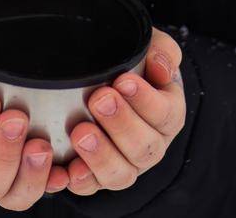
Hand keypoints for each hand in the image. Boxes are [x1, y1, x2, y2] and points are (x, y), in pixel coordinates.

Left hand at [64, 26, 186, 195]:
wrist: (103, 79)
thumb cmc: (131, 65)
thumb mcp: (148, 47)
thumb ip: (161, 50)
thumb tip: (161, 66)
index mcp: (167, 114)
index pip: (165, 114)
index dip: (145, 101)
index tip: (123, 80)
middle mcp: (150, 145)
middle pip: (144, 148)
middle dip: (121, 124)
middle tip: (99, 99)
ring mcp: (125, 164)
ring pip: (121, 174)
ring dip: (101, 155)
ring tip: (81, 132)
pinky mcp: (97, 176)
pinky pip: (90, 186)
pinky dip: (79, 180)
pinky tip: (67, 169)